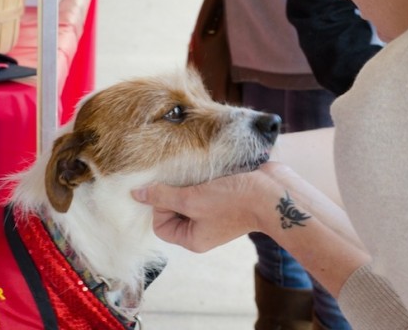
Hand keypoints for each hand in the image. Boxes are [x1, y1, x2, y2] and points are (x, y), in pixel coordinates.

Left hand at [132, 168, 278, 251]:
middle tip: (182, 178)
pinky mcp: (224, 196)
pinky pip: (203, 188)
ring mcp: (214, 212)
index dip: (160, 206)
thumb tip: (135, 194)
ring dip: (187, 182)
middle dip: (174, 192)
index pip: (160, 224)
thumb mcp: (192, 199)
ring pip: (188, 196)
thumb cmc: (233, 201)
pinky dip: (200, 178)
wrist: (272, 192)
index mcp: (193, 239)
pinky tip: (205, 169)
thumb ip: (162, 196)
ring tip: (195, 173)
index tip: (172, 191)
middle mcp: (202, 228)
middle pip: (173, 209)